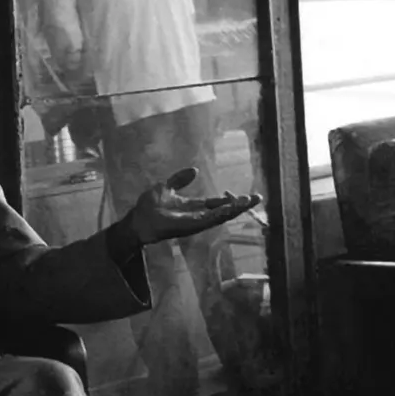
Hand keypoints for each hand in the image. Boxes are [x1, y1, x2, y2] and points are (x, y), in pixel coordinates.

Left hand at [126, 168, 260, 246]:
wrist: (138, 219)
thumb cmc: (149, 205)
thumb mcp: (166, 187)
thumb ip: (180, 179)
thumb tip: (195, 170)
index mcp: (192, 206)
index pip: (216, 203)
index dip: (229, 200)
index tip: (245, 195)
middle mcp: (197, 215)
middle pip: (223, 210)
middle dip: (239, 205)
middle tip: (257, 198)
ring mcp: (195, 221)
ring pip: (220, 215)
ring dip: (235, 208)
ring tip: (249, 201)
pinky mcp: (191, 225)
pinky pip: (210, 219)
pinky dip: (222, 214)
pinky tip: (233, 208)